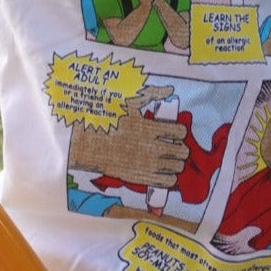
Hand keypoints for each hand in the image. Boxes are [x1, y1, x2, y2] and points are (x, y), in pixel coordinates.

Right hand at [69, 85, 187, 187]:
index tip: (174, 131)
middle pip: (182, 151)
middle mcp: (150, 148)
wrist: (89, 147)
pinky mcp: (141, 178)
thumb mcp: (128, 103)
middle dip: (180, 148)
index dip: (179, 131)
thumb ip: (151, 94)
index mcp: (148, 129)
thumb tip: (169, 89)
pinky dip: (169, 176)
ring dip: (176, 162)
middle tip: (173, 145)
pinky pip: (167, 181)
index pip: (179, 132)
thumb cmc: (109, 122)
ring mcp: (147, 165)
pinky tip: (162, 170)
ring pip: (177, 167)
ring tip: (169, 158)